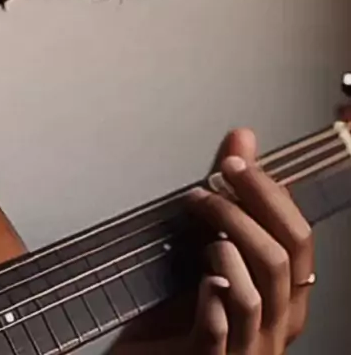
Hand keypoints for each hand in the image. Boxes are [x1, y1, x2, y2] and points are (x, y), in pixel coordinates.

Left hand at [107, 129, 312, 354]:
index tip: (237, 161)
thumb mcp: (201, 250)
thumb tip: (243, 139)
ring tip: (199, 225)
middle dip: (248, 210)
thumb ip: (225, 197)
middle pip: (283, 260)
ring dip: (227, 247)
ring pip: (256, 295)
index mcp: (280, 298)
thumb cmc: (173, 313)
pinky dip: (210, 298)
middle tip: (212, 183)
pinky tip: (199, 276)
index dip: (271, 194)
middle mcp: (270, 325)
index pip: (298, 239)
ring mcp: (242, 349)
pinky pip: (218, 331)